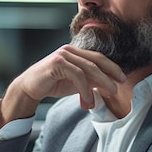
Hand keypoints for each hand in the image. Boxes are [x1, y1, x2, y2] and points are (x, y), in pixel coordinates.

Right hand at [0, 44, 125, 127]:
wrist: (29, 88)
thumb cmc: (52, 84)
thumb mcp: (75, 83)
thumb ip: (90, 81)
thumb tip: (108, 85)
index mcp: (75, 52)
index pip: (98, 57)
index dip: (112, 67)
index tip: (122, 78)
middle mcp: (70, 50)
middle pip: (96, 60)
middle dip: (110, 74)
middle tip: (118, 87)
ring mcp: (63, 55)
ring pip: (88, 68)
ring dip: (100, 83)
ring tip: (107, 95)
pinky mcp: (57, 63)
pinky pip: (77, 75)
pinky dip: (85, 89)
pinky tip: (87, 101)